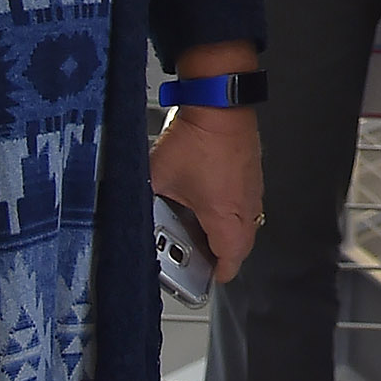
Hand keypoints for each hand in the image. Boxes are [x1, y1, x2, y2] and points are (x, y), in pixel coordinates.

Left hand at [150, 107, 262, 281]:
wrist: (219, 101)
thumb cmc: (199, 137)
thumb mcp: (157, 177)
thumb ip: (145, 200)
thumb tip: (128, 210)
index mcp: (226, 215)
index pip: (231, 259)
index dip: (217, 274)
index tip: (204, 279)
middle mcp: (246, 204)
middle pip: (241, 244)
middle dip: (220, 253)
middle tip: (199, 255)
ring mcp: (253, 186)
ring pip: (246, 221)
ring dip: (226, 229)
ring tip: (199, 226)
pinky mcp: (252, 170)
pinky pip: (245, 200)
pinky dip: (230, 207)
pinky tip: (207, 196)